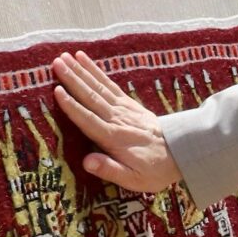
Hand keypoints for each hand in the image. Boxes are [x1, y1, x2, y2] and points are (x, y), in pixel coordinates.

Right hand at [52, 52, 180, 191]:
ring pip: (98, 87)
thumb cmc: (155, 169)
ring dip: (80, 71)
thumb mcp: (134, 179)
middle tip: (56, 63)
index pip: (89, 120)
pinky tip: (84, 60)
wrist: (182, 152)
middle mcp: (117, 119)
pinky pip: (109, 84)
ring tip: (64, 57)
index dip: (72, 106)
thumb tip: (86, 162)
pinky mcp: (129, 103)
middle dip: (72, 79)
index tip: (57, 90)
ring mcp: (123, 108)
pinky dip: (96, 71)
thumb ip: (110, 170)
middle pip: (91, 97)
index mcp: (114, 138)